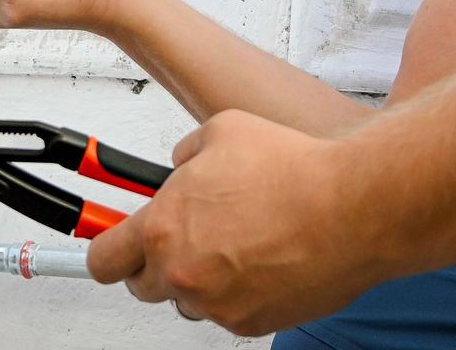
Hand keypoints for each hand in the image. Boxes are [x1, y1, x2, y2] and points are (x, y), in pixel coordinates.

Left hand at [85, 110, 380, 336]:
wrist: (353, 208)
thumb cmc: (294, 170)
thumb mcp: (220, 132)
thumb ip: (184, 155)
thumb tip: (180, 166)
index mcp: (163, 228)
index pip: (103, 258)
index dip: (105, 247)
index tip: (109, 241)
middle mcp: (183, 273)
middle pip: (142, 285)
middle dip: (156, 260)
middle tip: (184, 236)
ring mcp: (217, 304)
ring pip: (187, 300)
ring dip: (198, 278)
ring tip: (235, 244)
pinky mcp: (251, 323)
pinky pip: (227, 311)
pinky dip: (237, 292)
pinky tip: (262, 259)